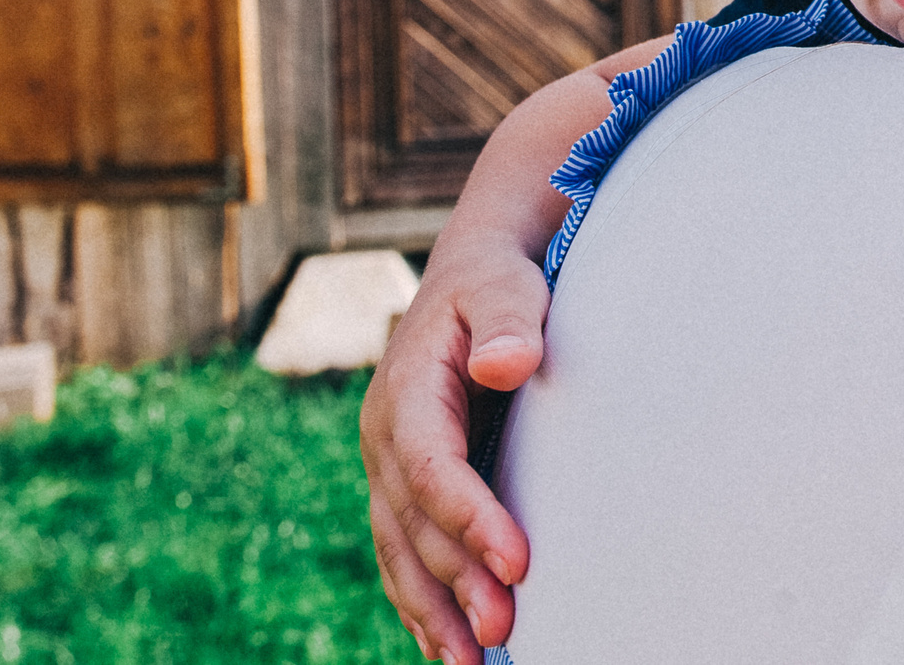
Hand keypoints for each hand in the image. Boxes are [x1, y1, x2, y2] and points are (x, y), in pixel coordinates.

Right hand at [356, 49, 645, 659]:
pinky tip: (447, 647)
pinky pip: (401, 553)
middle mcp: (384, 439)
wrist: (469, 277)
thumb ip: (508, 320)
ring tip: (474, 662)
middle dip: (459, 578)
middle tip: (507, 628)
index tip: (519, 560)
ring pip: (401, 551)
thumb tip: (505, 363)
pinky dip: (421, 602)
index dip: (471, 517)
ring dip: (435, 609)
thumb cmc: (497, 281)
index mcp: (405, 393)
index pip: (432, 468)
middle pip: (414, 523)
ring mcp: (387, 468)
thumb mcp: (504, 285)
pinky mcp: (402, 487)